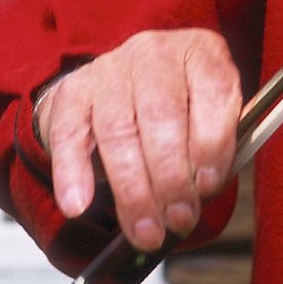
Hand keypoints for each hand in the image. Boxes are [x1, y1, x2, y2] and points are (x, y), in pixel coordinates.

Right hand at [38, 28, 241, 251]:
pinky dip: (72, 174)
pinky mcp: (73, 92)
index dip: (213, 142)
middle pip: (161, 114)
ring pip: (117, 130)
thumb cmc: (178, 112)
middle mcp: (154, 53)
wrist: (124, 87)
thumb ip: (214, 149)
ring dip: (132, 190)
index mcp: (199, 53)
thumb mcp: (209, 118)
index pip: (212, 91)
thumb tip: (203, 190)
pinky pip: (69, 134)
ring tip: (145, 230)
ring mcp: (110, 69)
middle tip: (179, 220)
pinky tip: (78, 206)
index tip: (209, 186)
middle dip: (171, 177)